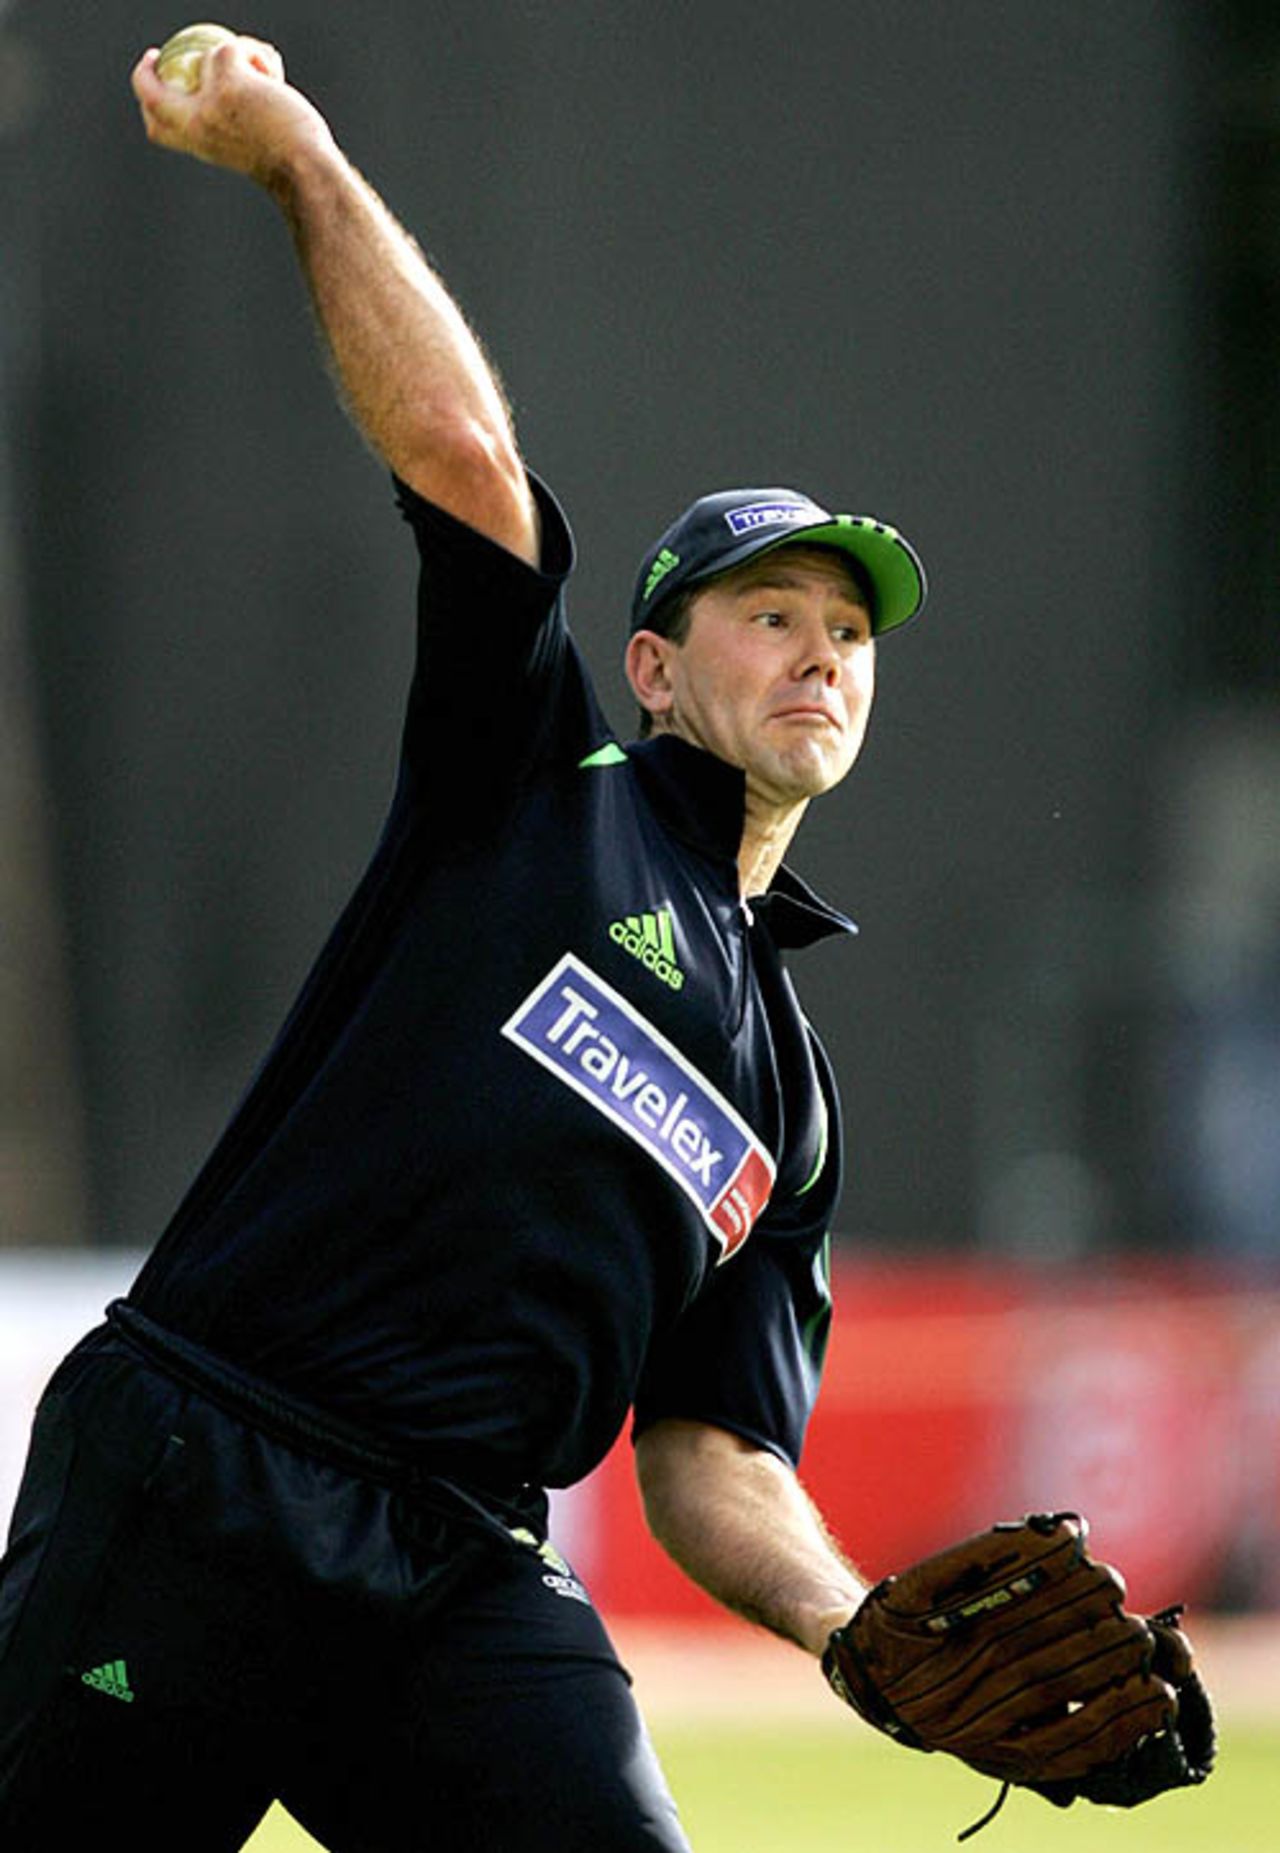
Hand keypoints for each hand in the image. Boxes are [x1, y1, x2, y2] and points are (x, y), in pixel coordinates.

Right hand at [130, 35, 334, 186]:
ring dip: (240, 56)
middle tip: (154, 54)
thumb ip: (228, 126)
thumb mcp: (247, 149)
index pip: (158, 126)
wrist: (305, 169)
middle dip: (142, 72)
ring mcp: (208, 99)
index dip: (149, 103)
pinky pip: (235, 48)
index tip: (153, 84)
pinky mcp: (228, 79)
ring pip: (208, 55)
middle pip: (150, 93)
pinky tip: (276, 76)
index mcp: (198, 143)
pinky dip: (258, 55)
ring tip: (268, 76)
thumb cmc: (289, 166)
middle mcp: (195, 123)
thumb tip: (226, 95)